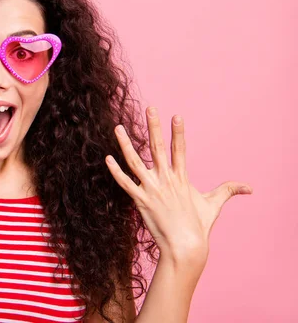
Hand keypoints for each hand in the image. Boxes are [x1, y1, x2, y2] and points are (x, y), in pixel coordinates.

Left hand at [105, 107, 252, 262]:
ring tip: (118, 127)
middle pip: (157, 148)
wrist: (185, 247)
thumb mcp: (213, 205)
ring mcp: (152, 189)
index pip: (179, 149)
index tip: (176, 115)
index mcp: (181, 178)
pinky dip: (115, 171)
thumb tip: (249, 188)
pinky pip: (125, 183)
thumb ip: (227, 191)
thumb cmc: (198, 227)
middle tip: (150, 109)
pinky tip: (107, 158)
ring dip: (125, 144)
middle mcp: (166, 179)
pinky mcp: (140, 201)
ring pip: (135, 161)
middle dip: (154, 127)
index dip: (177, 132)